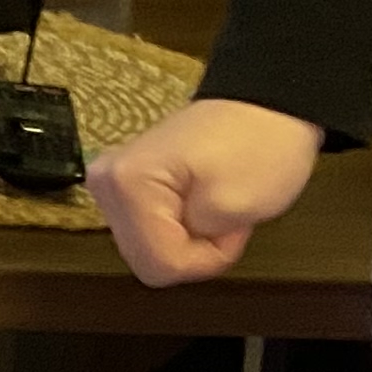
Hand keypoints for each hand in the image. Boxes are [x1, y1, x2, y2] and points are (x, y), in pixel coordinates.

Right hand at [87, 99, 323, 287]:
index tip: (231, 225)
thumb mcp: (238, 207)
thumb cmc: (259, 147)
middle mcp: (105, 183)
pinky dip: (177, 229)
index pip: (159, 264)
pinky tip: (196, 204)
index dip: (206, 257)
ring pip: (145, 250)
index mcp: (125, 184)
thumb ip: (196, 245)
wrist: (266, 106)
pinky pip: (146, 232)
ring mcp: (111, 183)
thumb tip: (172, 253)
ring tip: (212, 207)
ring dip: (186, 240)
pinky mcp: (124, 185)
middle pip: (145, 260)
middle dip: (193, 250)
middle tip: (223, 216)